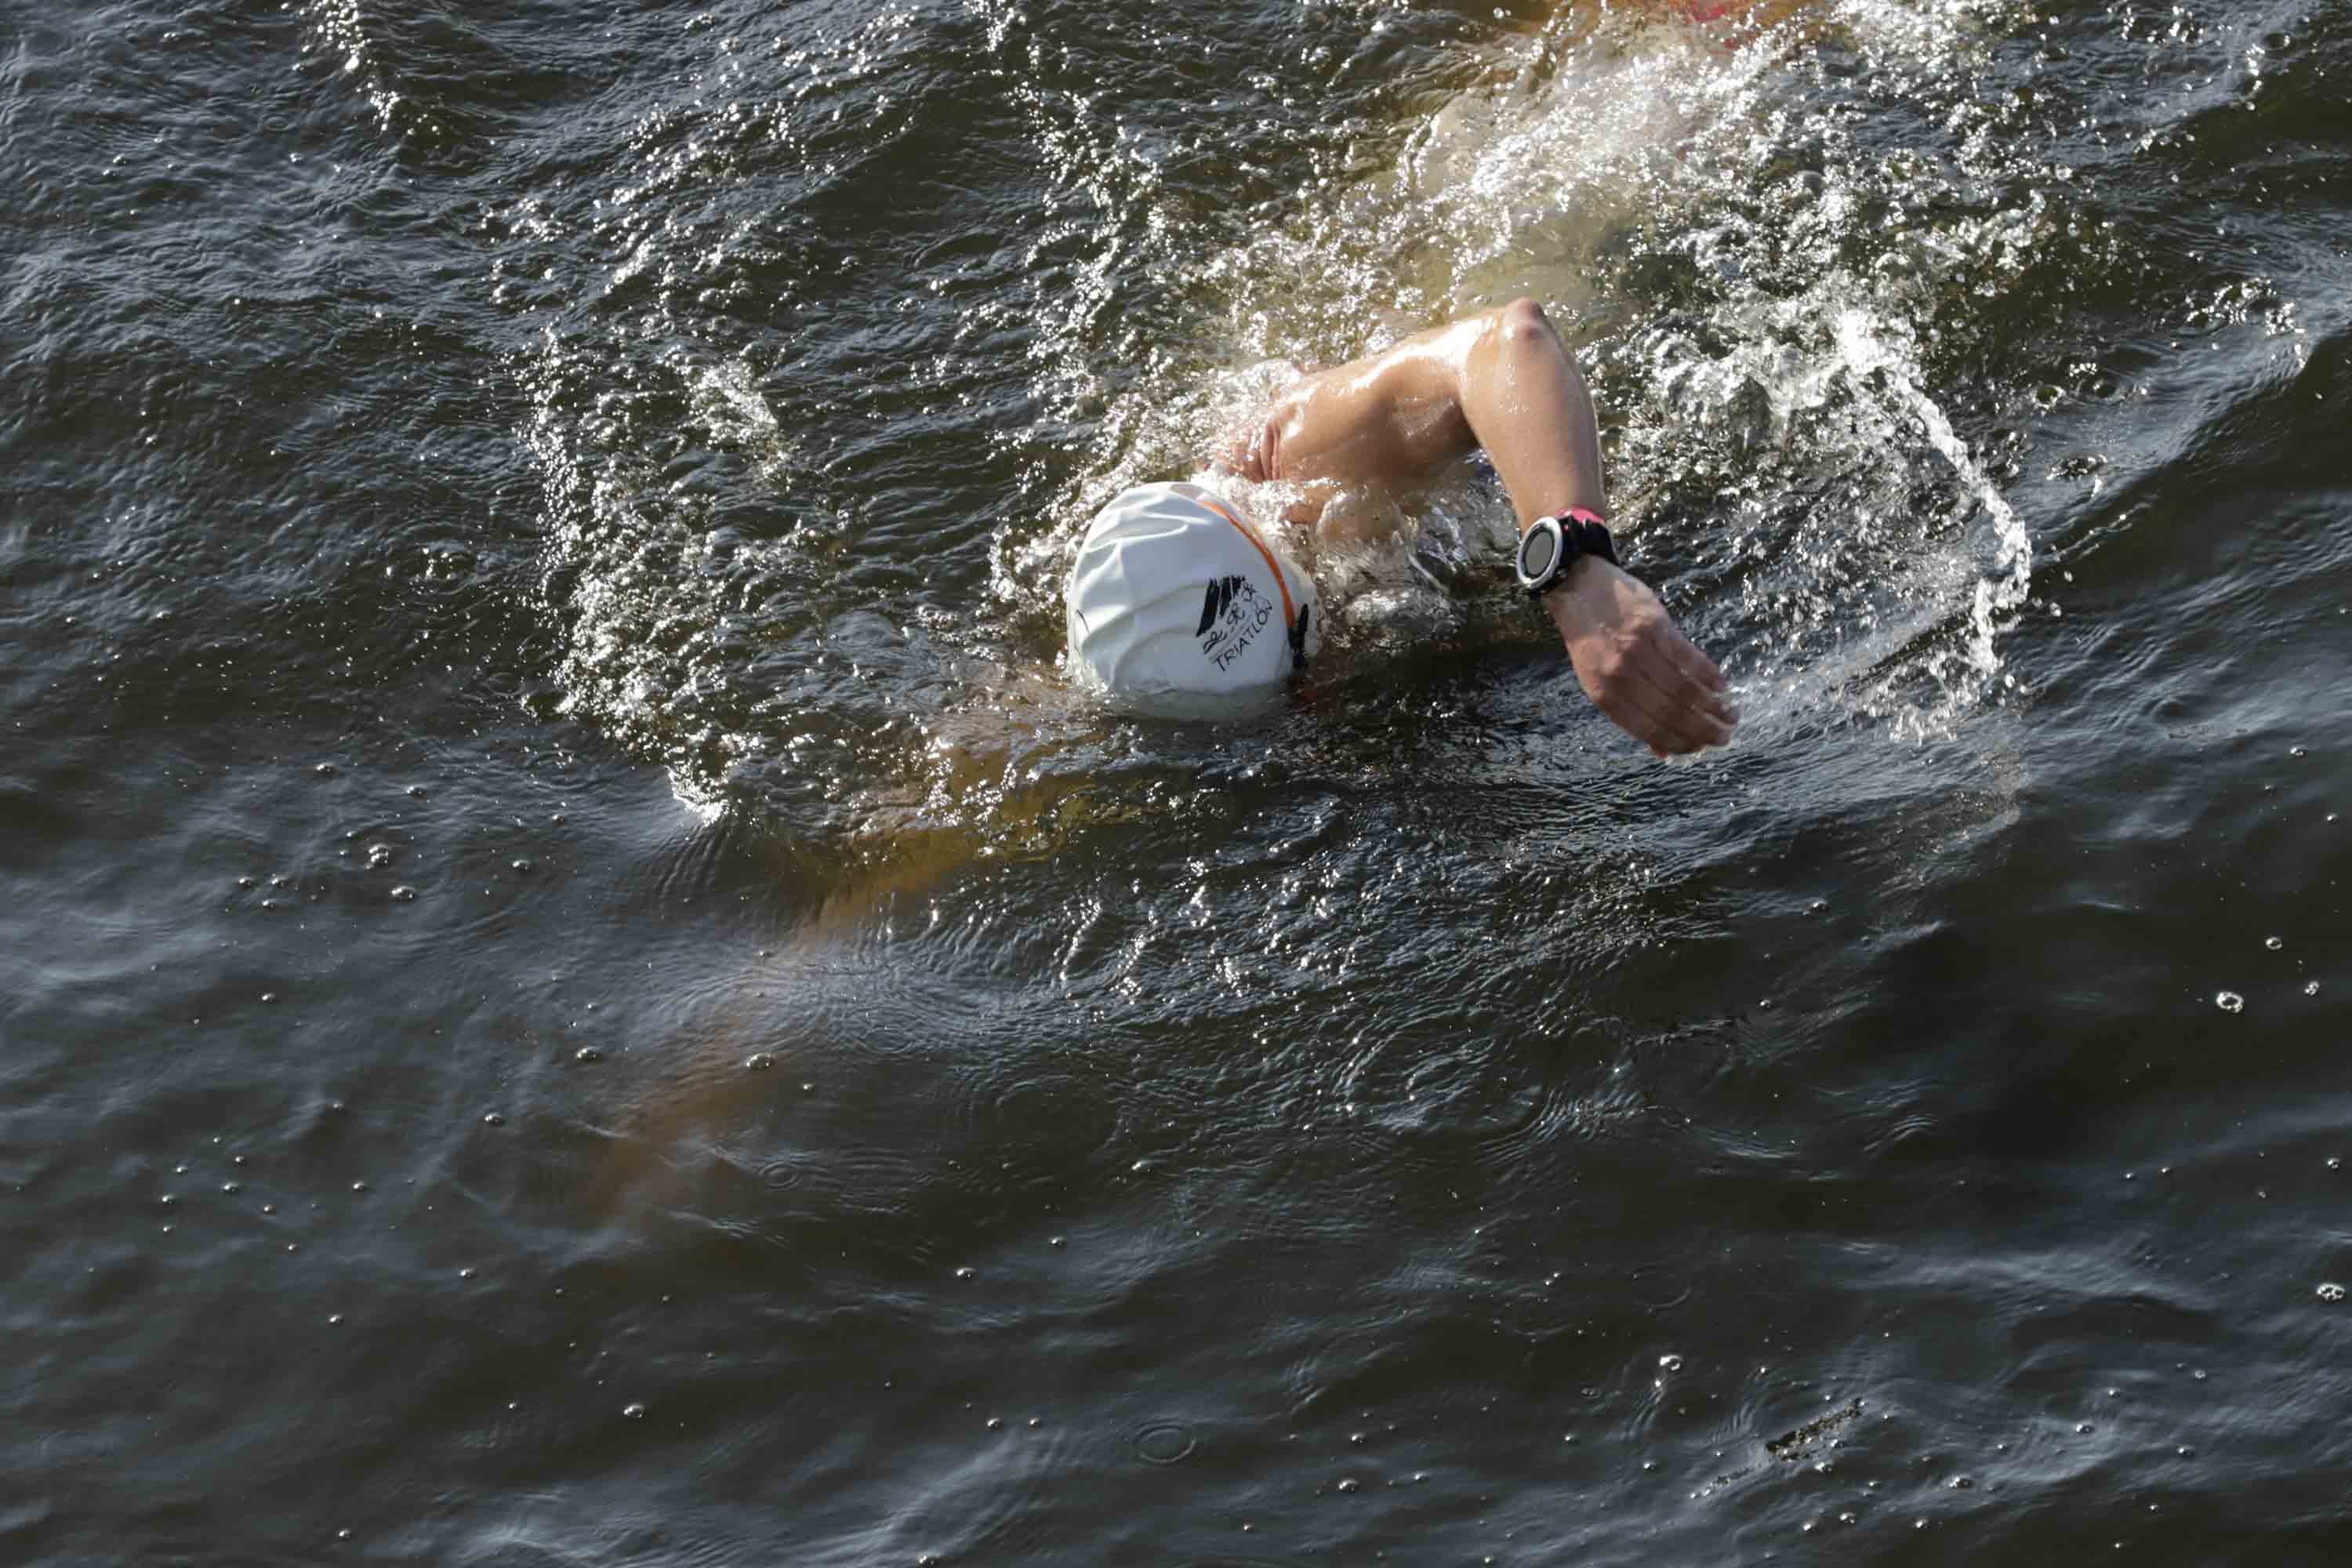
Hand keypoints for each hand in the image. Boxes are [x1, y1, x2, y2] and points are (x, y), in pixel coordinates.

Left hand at [1546, 559, 1736, 757]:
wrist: (1579, 590)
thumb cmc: (1593, 642)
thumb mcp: (1599, 681)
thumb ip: (1630, 714)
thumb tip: (1663, 752)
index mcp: (1605, 696)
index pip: (1649, 729)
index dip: (1679, 743)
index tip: (1701, 748)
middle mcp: (1620, 676)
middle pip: (1671, 712)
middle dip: (1703, 730)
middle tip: (1725, 737)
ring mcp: (1638, 650)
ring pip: (1683, 688)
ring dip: (1713, 706)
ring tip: (1731, 715)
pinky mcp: (1654, 626)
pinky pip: (1688, 657)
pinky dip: (1708, 674)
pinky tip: (1721, 685)